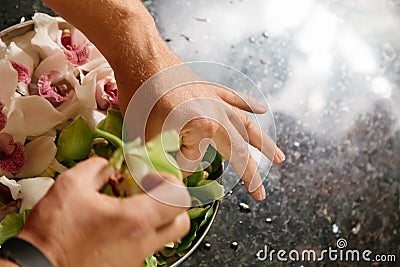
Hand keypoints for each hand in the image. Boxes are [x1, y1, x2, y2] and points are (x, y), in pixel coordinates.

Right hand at [17, 157, 190, 266]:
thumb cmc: (53, 234)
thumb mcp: (71, 186)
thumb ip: (97, 167)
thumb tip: (109, 166)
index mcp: (134, 221)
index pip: (179, 199)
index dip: (172, 182)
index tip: (154, 176)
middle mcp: (141, 243)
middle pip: (181, 221)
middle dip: (172, 201)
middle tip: (152, 191)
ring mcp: (136, 259)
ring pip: (166, 235)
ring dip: (157, 216)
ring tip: (133, 205)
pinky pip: (146, 245)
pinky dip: (141, 231)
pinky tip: (118, 223)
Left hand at [138, 81, 285, 200]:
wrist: (142, 57)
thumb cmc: (142, 96)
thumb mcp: (148, 136)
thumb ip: (167, 161)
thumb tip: (181, 171)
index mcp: (203, 126)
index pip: (194, 160)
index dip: (172, 160)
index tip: (159, 153)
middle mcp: (217, 114)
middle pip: (239, 150)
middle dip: (251, 174)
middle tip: (260, 194)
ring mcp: (216, 101)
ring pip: (247, 125)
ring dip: (263, 143)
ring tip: (279, 158)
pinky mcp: (211, 89)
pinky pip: (236, 98)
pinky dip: (249, 104)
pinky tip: (262, 109)